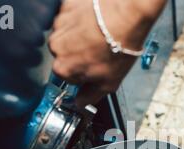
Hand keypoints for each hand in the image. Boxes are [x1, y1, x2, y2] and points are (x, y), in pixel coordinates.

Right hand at [49, 0, 165, 107]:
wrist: (127, 14)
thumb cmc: (119, 46)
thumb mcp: (109, 82)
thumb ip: (90, 96)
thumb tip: (80, 103)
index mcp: (63, 68)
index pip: (69, 76)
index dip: (84, 73)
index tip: (95, 67)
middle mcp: (56, 46)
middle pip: (66, 55)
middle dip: (80, 54)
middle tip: (100, 50)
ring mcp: (59, 24)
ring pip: (67, 35)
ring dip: (80, 36)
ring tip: (100, 35)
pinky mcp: (66, 6)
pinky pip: (70, 16)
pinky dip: (81, 19)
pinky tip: (96, 22)